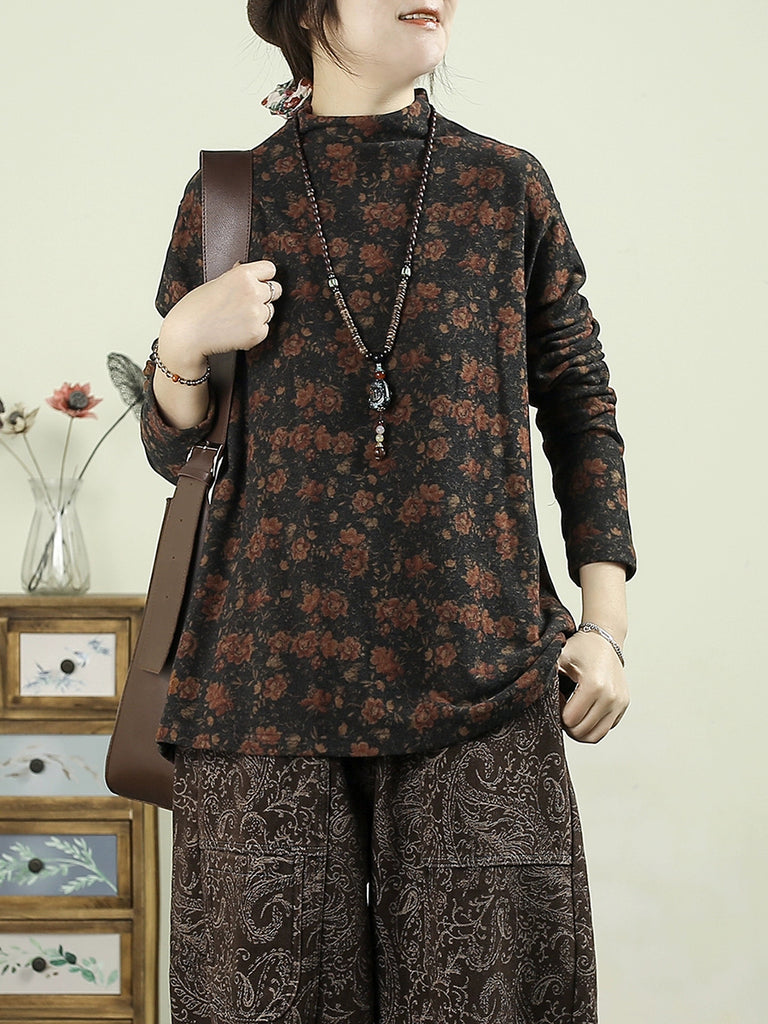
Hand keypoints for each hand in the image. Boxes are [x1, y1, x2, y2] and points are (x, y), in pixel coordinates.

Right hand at [158, 259, 282, 369]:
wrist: (187, 335)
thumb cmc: (195, 308)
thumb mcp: (215, 282)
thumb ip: (236, 275)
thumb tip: (247, 267)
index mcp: (243, 275)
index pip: (270, 269)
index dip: (263, 276)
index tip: (258, 282)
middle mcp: (253, 292)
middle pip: (276, 290)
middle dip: (264, 295)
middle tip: (244, 303)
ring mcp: (257, 314)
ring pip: (270, 311)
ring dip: (259, 314)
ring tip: (236, 318)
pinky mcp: (257, 333)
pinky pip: (265, 328)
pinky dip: (254, 331)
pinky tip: (236, 330)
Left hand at [557, 629, 628, 742]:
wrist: (605, 639)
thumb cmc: (580, 648)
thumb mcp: (558, 657)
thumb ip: (546, 677)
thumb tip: (530, 696)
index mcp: (594, 685)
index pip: (570, 720)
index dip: (557, 713)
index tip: (557, 697)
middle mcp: (611, 697)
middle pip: (582, 732)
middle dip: (567, 724)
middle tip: (562, 706)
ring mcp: (619, 703)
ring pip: (595, 736)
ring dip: (579, 730)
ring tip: (572, 712)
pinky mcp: (623, 706)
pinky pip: (605, 728)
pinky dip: (592, 725)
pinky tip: (584, 709)